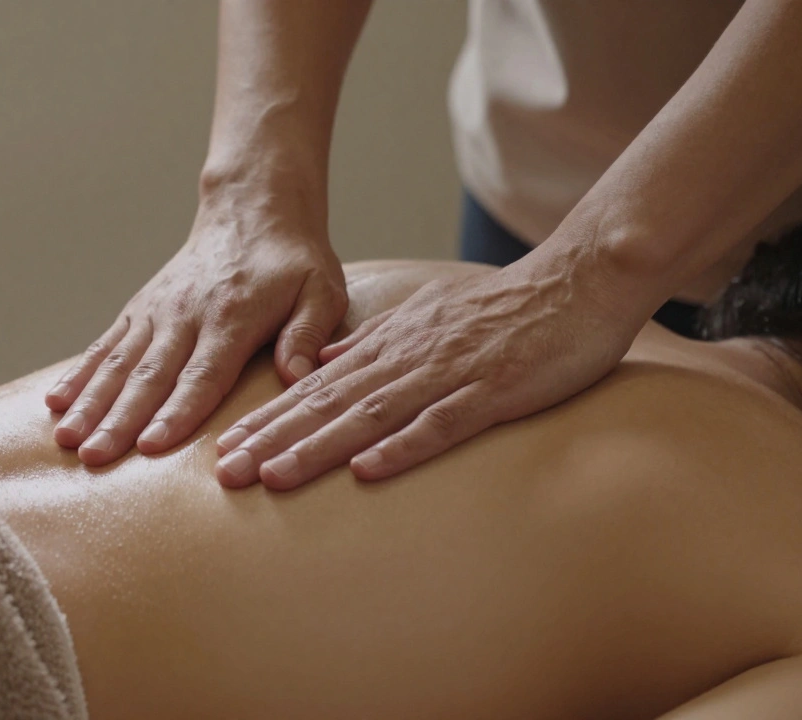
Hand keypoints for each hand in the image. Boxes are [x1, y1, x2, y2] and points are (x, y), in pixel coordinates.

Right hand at [47, 202, 346, 465]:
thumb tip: (299, 377)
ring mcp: (157, 312)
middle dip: (119, 420)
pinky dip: (80, 373)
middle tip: (95, 457)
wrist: (253, 212)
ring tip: (67, 439)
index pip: (201, 376)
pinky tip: (56, 402)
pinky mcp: (140, 309)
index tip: (151, 446)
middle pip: (149, 376)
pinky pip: (106, 344)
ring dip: (91, 403)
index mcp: (232, 318)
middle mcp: (185, 315)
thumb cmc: (293, 262)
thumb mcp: (320, 291)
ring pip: (120, 363)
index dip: (176, 413)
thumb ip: (308, 333)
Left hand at [212, 251, 650, 489]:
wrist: (576, 281)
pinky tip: (367, 471)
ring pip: (370, 415)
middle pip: (328, 403)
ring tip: (272, 476)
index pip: (315, 387)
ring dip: (318, 446)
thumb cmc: (503, 307)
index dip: (268, 417)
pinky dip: (402, 447)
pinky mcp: (492, 391)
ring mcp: (448, 375)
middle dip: (272, 438)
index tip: (224, 445)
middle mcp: (408, 358)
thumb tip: (319, 363)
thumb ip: (372, 344)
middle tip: (224, 472)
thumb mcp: (424, 317)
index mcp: (391, 345)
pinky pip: (442, 423)